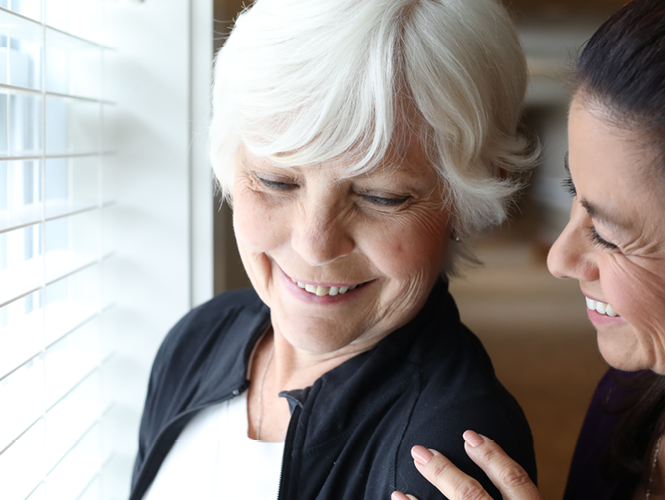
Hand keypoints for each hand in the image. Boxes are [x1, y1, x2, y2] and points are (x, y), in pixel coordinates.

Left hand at [391, 430, 542, 499]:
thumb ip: (522, 494)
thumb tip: (496, 460)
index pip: (516, 482)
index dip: (493, 456)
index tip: (469, 435)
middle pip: (472, 496)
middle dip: (443, 473)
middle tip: (420, 451)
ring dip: (425, 494)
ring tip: (406, 475)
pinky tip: (398, 498)